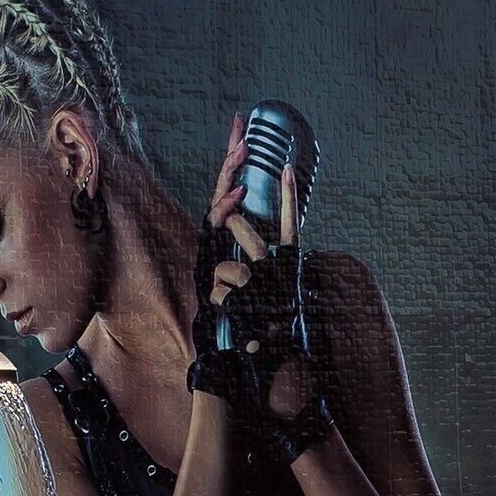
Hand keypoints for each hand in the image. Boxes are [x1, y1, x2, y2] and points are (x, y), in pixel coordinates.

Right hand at [188, 115, 312, 419]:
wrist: (235, 370)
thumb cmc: (253, 341)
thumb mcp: (270, 297)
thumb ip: (270, 273)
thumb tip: (287, 251)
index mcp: (230, 252)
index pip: (233, 203)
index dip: (239, 172)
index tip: (247, 139)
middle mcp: (216, 252)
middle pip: (221, 195)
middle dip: (231, 158)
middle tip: (240, 124)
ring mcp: (211, 260)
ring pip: (217, 209)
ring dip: (230, 176)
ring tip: (242, 146)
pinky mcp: (209, 269)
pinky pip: (217, 233)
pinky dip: (227, 210)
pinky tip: (239, 191)